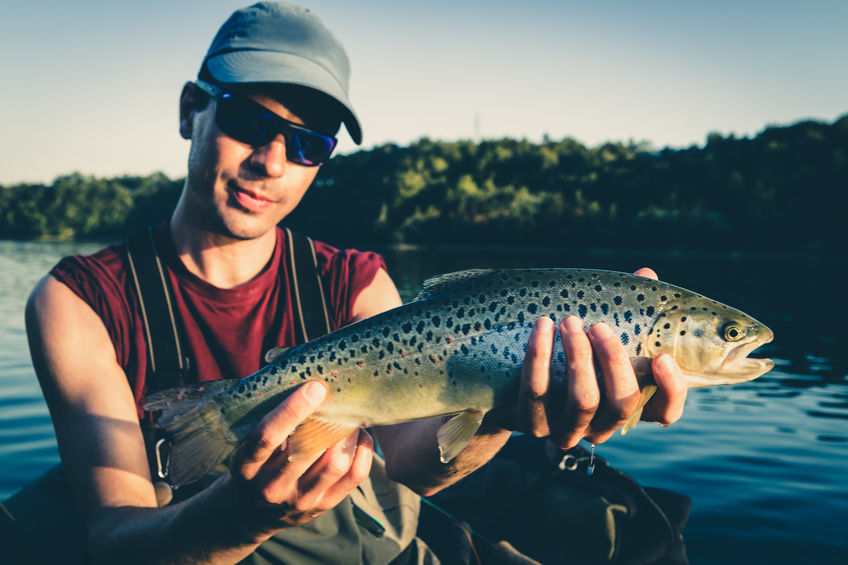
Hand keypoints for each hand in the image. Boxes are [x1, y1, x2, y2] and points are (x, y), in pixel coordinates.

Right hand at [226, 380, 372, 532]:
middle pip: (307, 449)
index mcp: (247, 466)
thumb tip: (289, 367)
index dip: (292, 410)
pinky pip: (353, 476)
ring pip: (335, 463)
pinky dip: (363, 451)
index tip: (314, 387)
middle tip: (341, 396)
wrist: (250, 513)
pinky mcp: (322, 506)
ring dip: (348, 434)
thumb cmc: (254, 463)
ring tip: (350, 417)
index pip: (268, 437)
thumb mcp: (244, 443)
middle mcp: (272, 487)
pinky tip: (359, 436)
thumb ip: (265, 414)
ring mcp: (299, 500)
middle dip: (329, 419)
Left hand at [516, 268, 686, 448]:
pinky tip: (542, 327)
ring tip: (569, 321)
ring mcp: (567, 431)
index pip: (665, 414)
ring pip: (583, 400)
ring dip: (578, 356)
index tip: (662, 357)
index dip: (671, 390)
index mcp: (626, 408)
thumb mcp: (597, 338)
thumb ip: (626, 311)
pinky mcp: (532, 425)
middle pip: (621, 403)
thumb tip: (646, 274)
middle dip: (614, 360)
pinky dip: (540, 357)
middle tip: (598, 325)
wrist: (508, 387)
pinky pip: (536, 392)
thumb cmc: (565, 354)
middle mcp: (602, 427)